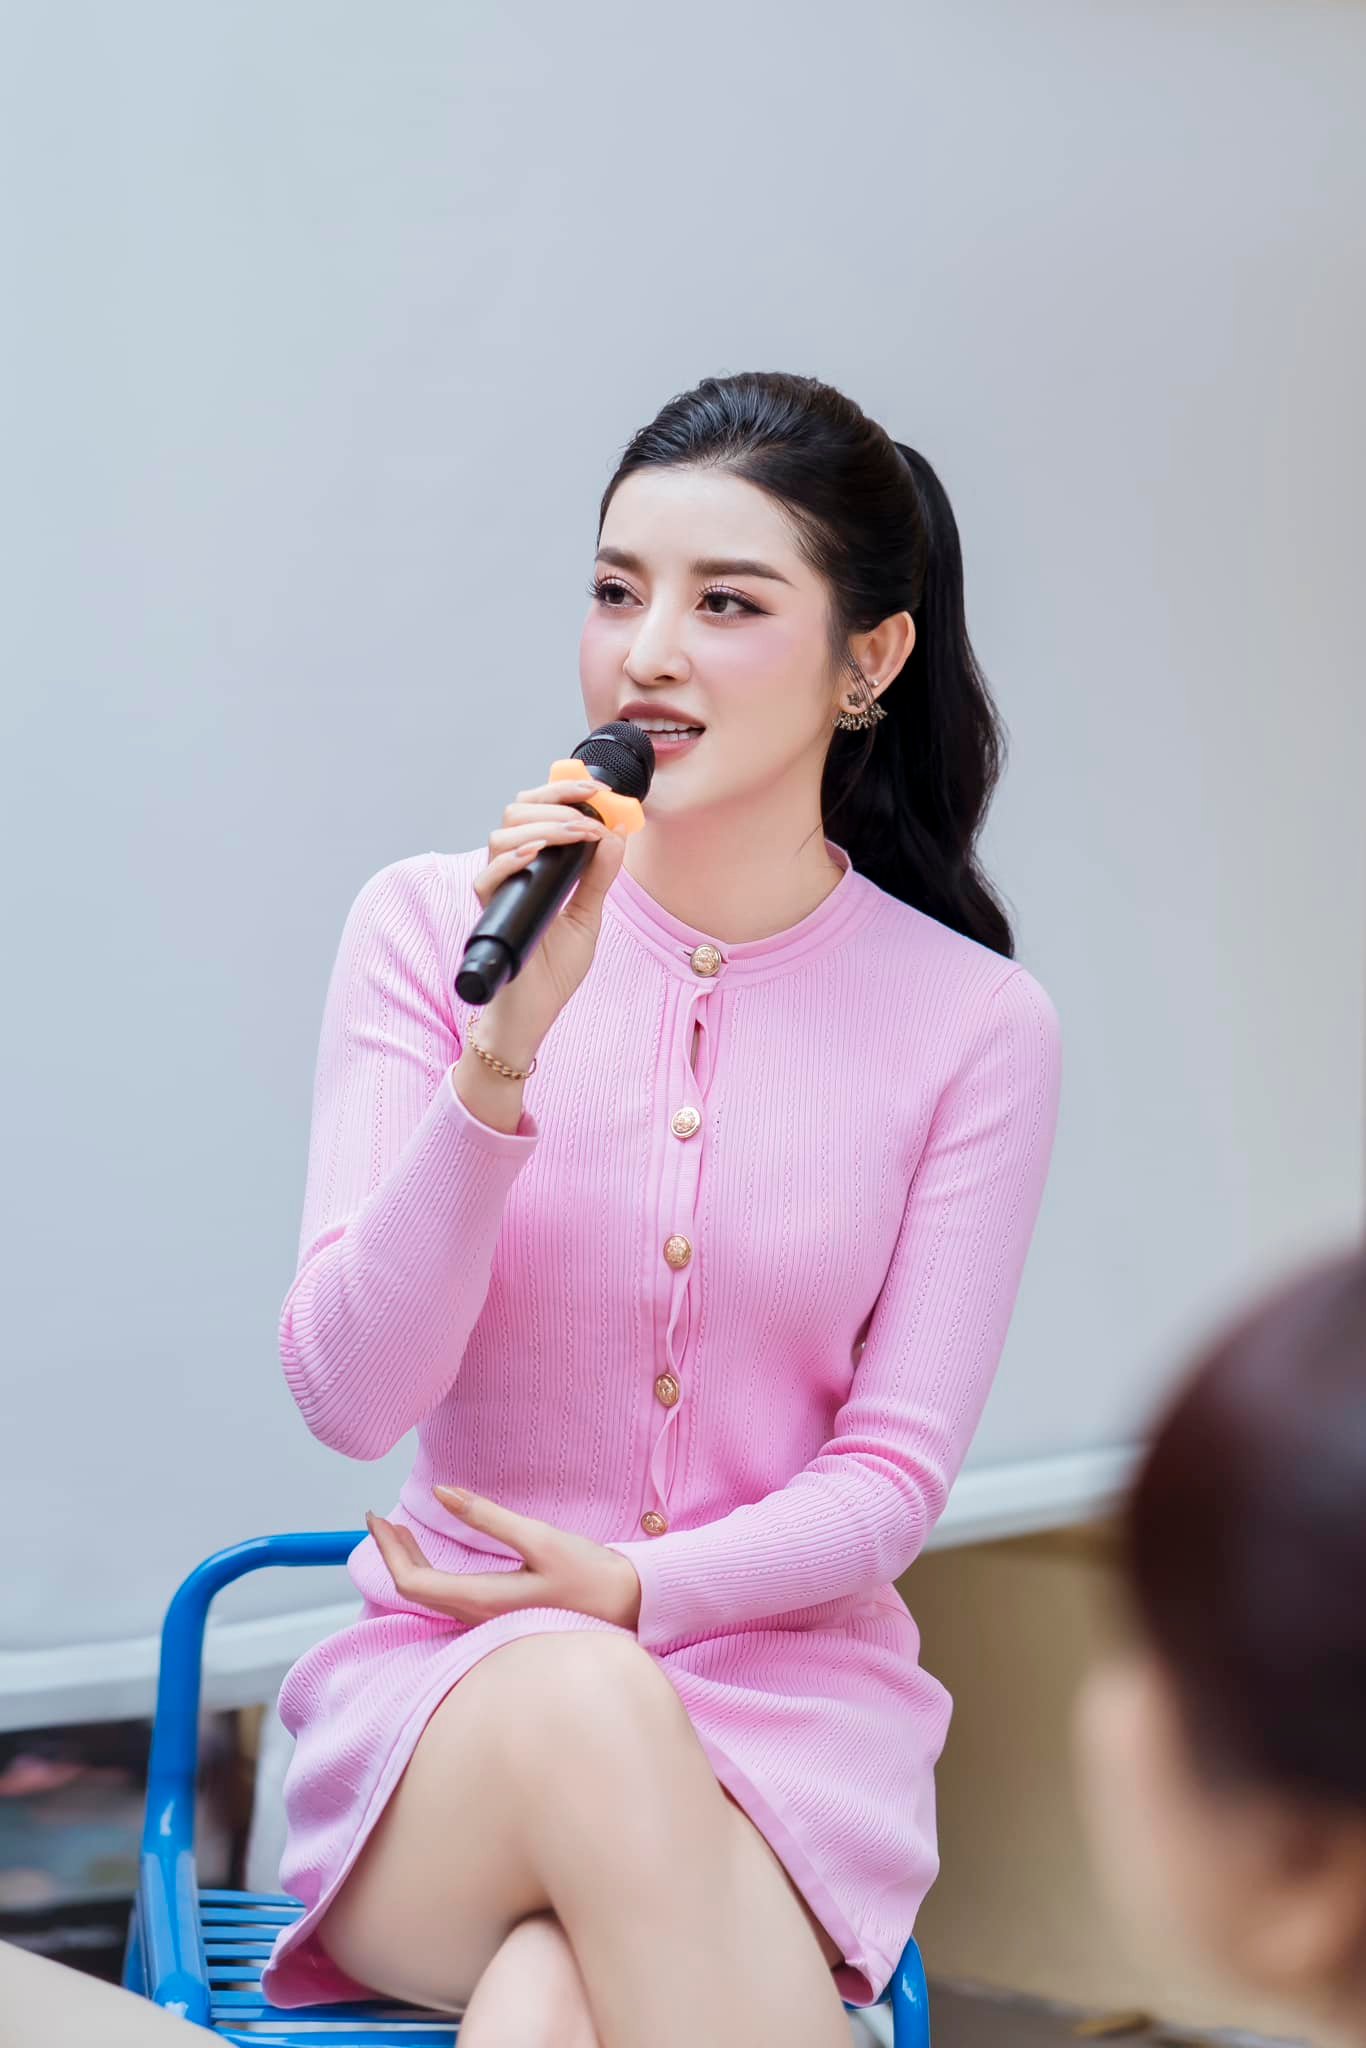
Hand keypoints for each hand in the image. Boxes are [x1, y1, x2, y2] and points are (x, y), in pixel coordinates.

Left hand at [364, 1487, 642, 1629]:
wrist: (630, 1606)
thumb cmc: (589, 1574)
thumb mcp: (539, 1538)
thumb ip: (487, 1517)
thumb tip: (442, 1493)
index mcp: (484, 1601)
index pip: (414, 1583)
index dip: (389, 1552)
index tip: (376, 1518)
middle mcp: (479, 1619)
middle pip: (417, 1592)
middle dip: (394, 1554)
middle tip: (380, 1520)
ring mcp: (489, 1623)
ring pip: (432, 1597)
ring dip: (412, 1563)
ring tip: (401, 1532)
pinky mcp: (501, 1617)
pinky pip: (450, 1599)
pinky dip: (433, 1573)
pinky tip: (437, 1556)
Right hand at [473, 776, 629, 1060]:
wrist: (534, 1012)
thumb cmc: (554, 969)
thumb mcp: (588, 916)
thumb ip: (599, 876)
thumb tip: (617, 834)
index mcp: (536, 866)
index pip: (538, 812)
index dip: (563, 793)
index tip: (598, 790)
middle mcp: (512, 871)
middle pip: (516, 812)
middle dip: (554, 800)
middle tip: (591, 806)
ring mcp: (499, 889)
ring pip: (502, 834)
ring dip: (543, 826)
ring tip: (577, 833)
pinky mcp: (490, 913)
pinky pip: (488, 876)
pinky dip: (512, 859)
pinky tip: (536, 852)